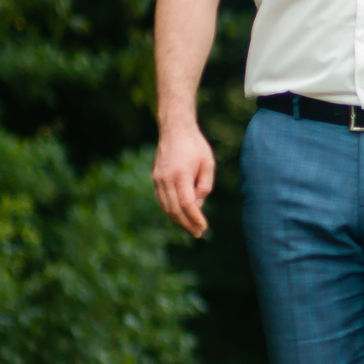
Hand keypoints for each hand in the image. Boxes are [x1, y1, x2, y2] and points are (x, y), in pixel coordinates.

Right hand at [152, 121, 215, 236]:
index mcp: (181, 175)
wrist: (174, 130)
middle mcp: (166, 179)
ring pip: (166, 207)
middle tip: (198, 233)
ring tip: (190, 228)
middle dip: (187, 224)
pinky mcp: (155, 179)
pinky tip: (180, 216)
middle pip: (175, 210)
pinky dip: (170, 211)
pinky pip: (162, 200)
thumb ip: (205, 186)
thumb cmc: (195, 146)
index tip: (203, 227)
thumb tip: (198, 205)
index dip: (195, 218)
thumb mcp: (208, 164)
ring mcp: (158, 180)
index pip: (188, 204)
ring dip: (178, 220)